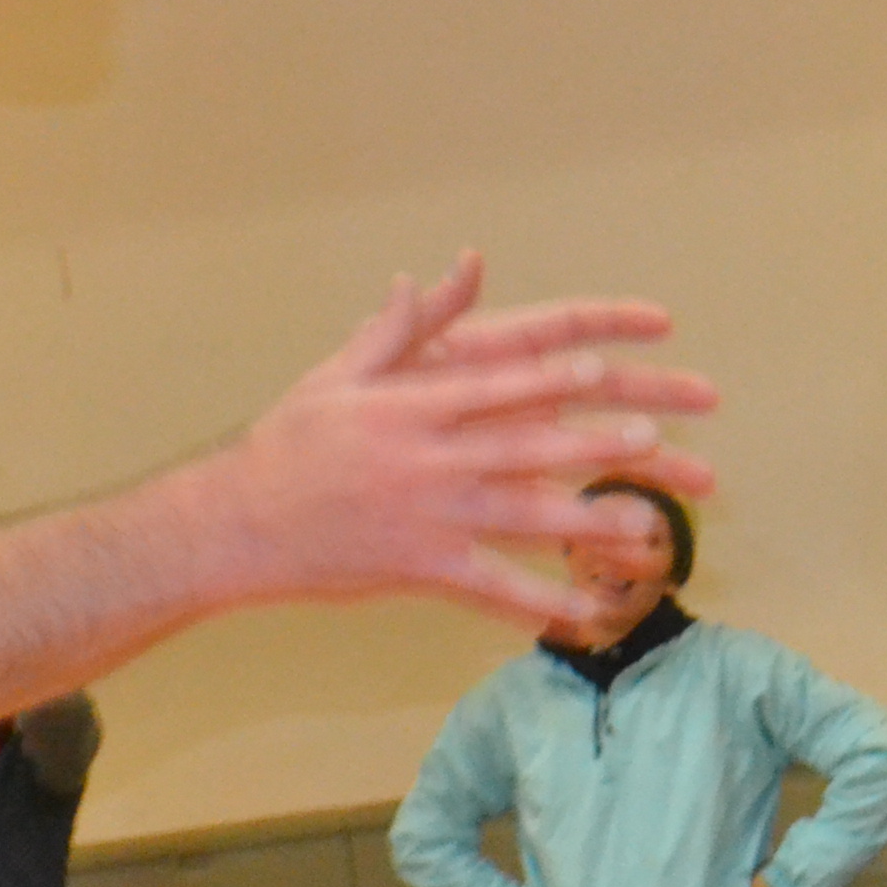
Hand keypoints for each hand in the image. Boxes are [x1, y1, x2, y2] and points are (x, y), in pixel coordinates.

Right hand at [204, 256, 719, 635]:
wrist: (236, 523)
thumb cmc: (289, 443)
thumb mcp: (338, 376)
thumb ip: (398, 328)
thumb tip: (437, 272)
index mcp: (412, 406)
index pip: (496, 384)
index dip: (553, 376)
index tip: (604, 367)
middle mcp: (428, 459)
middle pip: (524, 448)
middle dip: (590, 445)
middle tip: (650, 439)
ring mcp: (430, 516)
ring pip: (523, 518)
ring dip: (588, 522)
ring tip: (647, 526)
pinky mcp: (424, 567)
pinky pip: (496, 588)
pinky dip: (543, 603)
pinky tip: (588, 614)